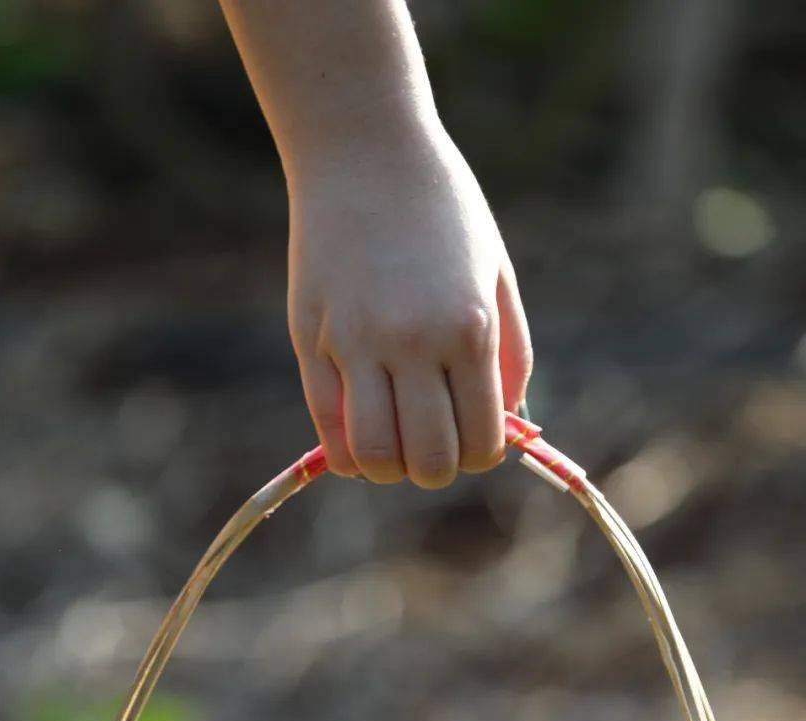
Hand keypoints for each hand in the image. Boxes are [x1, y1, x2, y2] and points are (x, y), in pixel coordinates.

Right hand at [287, 124, 531, 487]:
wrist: (365, 150)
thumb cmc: (443, 209)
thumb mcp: (495, 272)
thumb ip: (509, 352)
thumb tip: (507, 423)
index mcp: (468, 328)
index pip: (481, 439)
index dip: (482, 455)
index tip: (475, 440)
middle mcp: (411, 342)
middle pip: (427, 459)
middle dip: (437, 469)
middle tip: (435, 447)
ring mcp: (355, 344)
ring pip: (373, 455)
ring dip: (389, 470)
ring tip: (396, 448)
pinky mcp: (311, 341)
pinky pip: (327, 427)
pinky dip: (347, 455)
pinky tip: (359, 447)